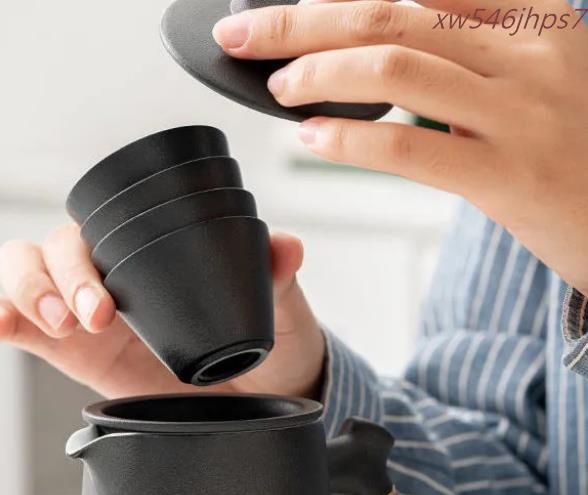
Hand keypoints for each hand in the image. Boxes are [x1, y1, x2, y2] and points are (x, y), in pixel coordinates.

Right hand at [0, 224, 324, 399]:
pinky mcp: (71, 351)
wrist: (254, 395)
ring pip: (24, 276)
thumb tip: (286, 248)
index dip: (90, 250)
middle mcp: (110, 276)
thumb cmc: (261, 342)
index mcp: (152, 256)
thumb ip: (276, 277)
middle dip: (59, 278)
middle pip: (52, 248)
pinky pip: (21, 326)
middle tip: (96, 317)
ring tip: (58, 326)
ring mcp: (84, 313)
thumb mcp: (275, 311)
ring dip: (27, 294)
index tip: (111, 297)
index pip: (99, 227)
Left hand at [213, 0, 587, 294]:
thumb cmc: (581, 153)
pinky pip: (410, 146)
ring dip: (317, 72)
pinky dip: (349, 138)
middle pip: (390, 16)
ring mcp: (522, 111)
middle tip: (242, 35)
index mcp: (534, 17)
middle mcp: (529, 51)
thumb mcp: (539, 78)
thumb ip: (472, 55)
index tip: (286, 5)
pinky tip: (312, 139)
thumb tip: (379, 58)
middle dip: (301, 21)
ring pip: (394, 68)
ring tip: (277, 88)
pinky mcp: (510, 175)